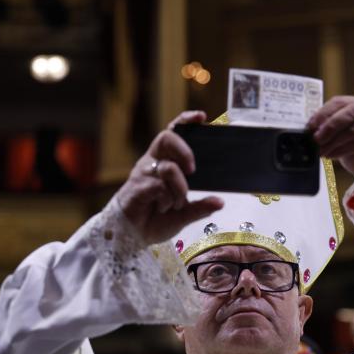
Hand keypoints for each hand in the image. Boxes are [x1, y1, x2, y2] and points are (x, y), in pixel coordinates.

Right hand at [116, 111, 223, 243]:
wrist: (133, 236)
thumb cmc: (156, 219)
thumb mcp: (184, 214)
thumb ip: (201, 207)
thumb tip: (220, 202)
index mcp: (164, 162)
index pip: (173, 133)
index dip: (185, 121)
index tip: (201, 117)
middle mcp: (152, 162)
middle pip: (167, 138)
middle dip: (185, 151)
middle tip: (193, 170)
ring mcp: (143, 173)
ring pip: (168, 168)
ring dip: (179, 188)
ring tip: (177, 204)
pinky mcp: (136, 186)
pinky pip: (158, 186)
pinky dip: (167, 199)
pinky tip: (164, 208)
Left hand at [307, 95, 353, 185]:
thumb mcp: (345, 135)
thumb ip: (334, 128)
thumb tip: (311, 128)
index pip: (341, 101)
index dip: (324, 113)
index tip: (310, 125)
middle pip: (350, 112)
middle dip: (330, 125)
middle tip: (316, 138)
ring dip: (334, 141)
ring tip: (321, 150)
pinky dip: (342, 150)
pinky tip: (332, 155)